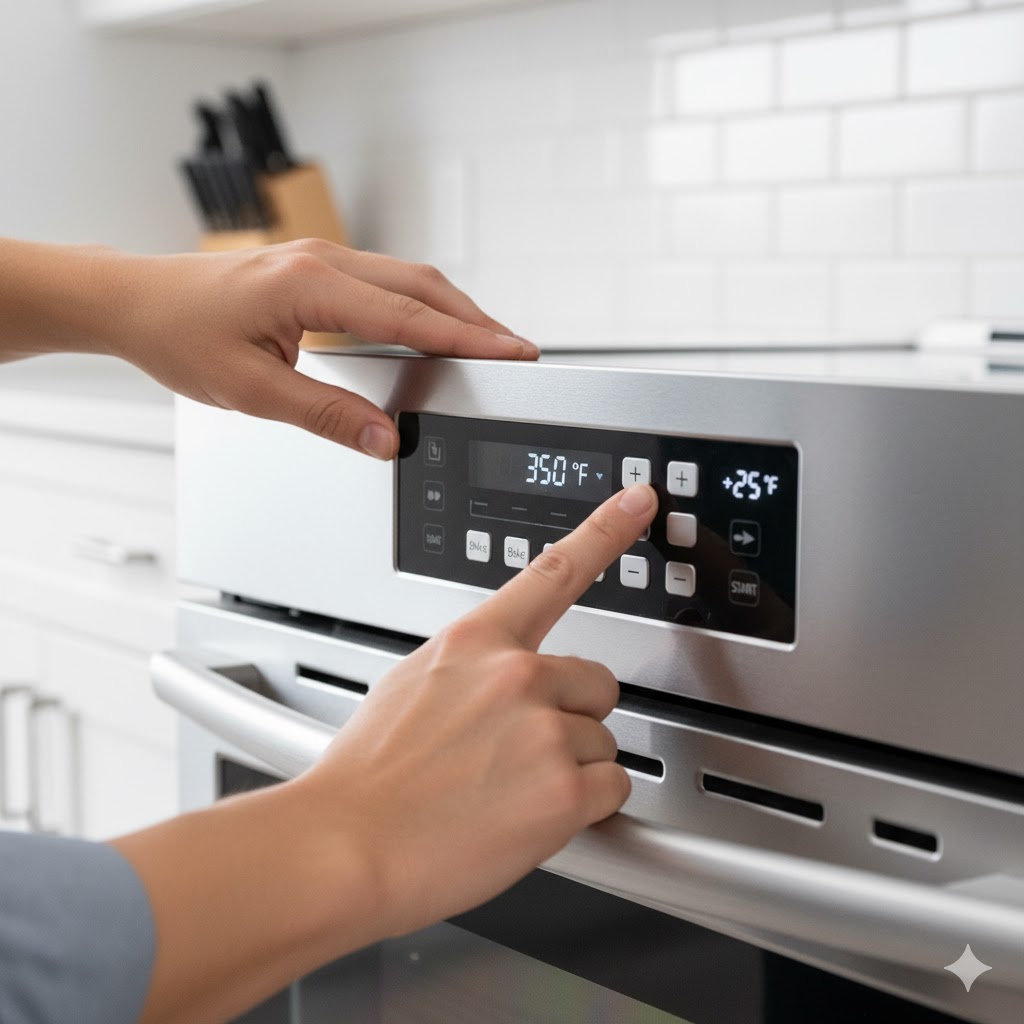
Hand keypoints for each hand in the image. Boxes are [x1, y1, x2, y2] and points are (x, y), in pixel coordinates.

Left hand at [0, 238, 535, 458]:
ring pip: (409, 279)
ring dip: (453, 310)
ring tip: (487, 344)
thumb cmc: (179, 334)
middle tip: (517, 351)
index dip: (466, 338)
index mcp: (310, 285)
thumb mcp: (251, 390)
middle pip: (423, 286)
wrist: (134, 300)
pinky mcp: (315, 268)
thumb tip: (385, 439)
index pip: (409, 315)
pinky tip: (433, 327)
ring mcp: (320, 259)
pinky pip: (386, 281)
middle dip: (476, 321)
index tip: (510, 352)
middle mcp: (322, 261)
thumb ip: (325, 415)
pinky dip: (422, 305)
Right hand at [298, 483, 657, 939]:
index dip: (607, 530)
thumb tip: (498, 677)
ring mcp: (543, 730)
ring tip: (508, 791)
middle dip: (573, 715)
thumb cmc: (368, 777)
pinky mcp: (563, 790)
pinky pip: (612, 789)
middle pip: (596, 683)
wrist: (346, 847)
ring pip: (603, 742)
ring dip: (571, 768)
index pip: (555, 571)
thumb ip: (471, 669)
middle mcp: (517, 676)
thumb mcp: (411, 686)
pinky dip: (584, 807)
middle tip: (521, 751)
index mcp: (476, 642)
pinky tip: (529, 815)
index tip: (640, 501)